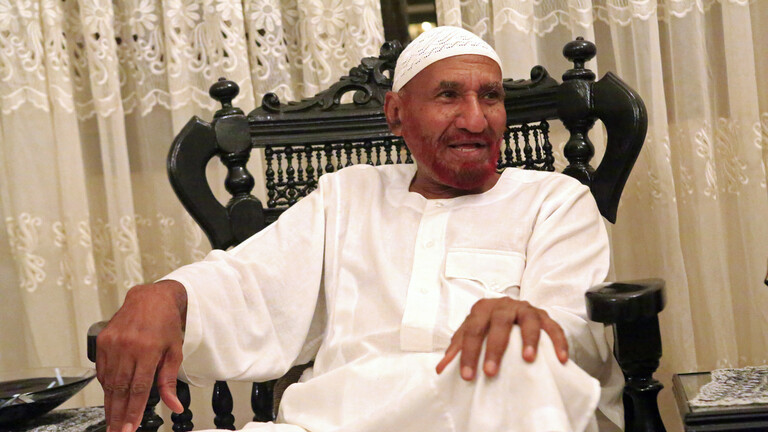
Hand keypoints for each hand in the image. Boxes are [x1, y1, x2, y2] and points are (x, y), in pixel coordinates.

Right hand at [96, 280, 186, 431]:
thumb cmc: (166, 324)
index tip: (129, 428)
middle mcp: (126, 347)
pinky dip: (106, 386)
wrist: (150, 298)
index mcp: (147, 350)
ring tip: (113, 420)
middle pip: (119, 390)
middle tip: (117, 431)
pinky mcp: (101, 341)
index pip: (138, 389)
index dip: (133, 412)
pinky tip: (110, 397)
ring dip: (110, 404)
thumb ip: (169, 380)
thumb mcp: (175, 351)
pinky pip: (102, 370)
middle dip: (117, 414)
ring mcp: (111, 343)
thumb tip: (174, 406)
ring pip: (108, 382)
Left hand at [435, 297, 567, 379]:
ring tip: (527, 359)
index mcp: (483, 308)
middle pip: (499, 322)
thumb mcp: (471, 334)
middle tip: (491, 372)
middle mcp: (505, 305)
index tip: (468, 375)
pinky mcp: (545, 316)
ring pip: (528, 320)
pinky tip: (561, 358)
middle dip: (495, 348)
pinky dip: (558, 341)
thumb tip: (441, 369)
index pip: (473, 329)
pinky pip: (553, 327)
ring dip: (528, 339)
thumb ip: (458, 349)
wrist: (512, 311)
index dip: (469, 352)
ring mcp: (526, 309)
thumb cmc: (488, 325)